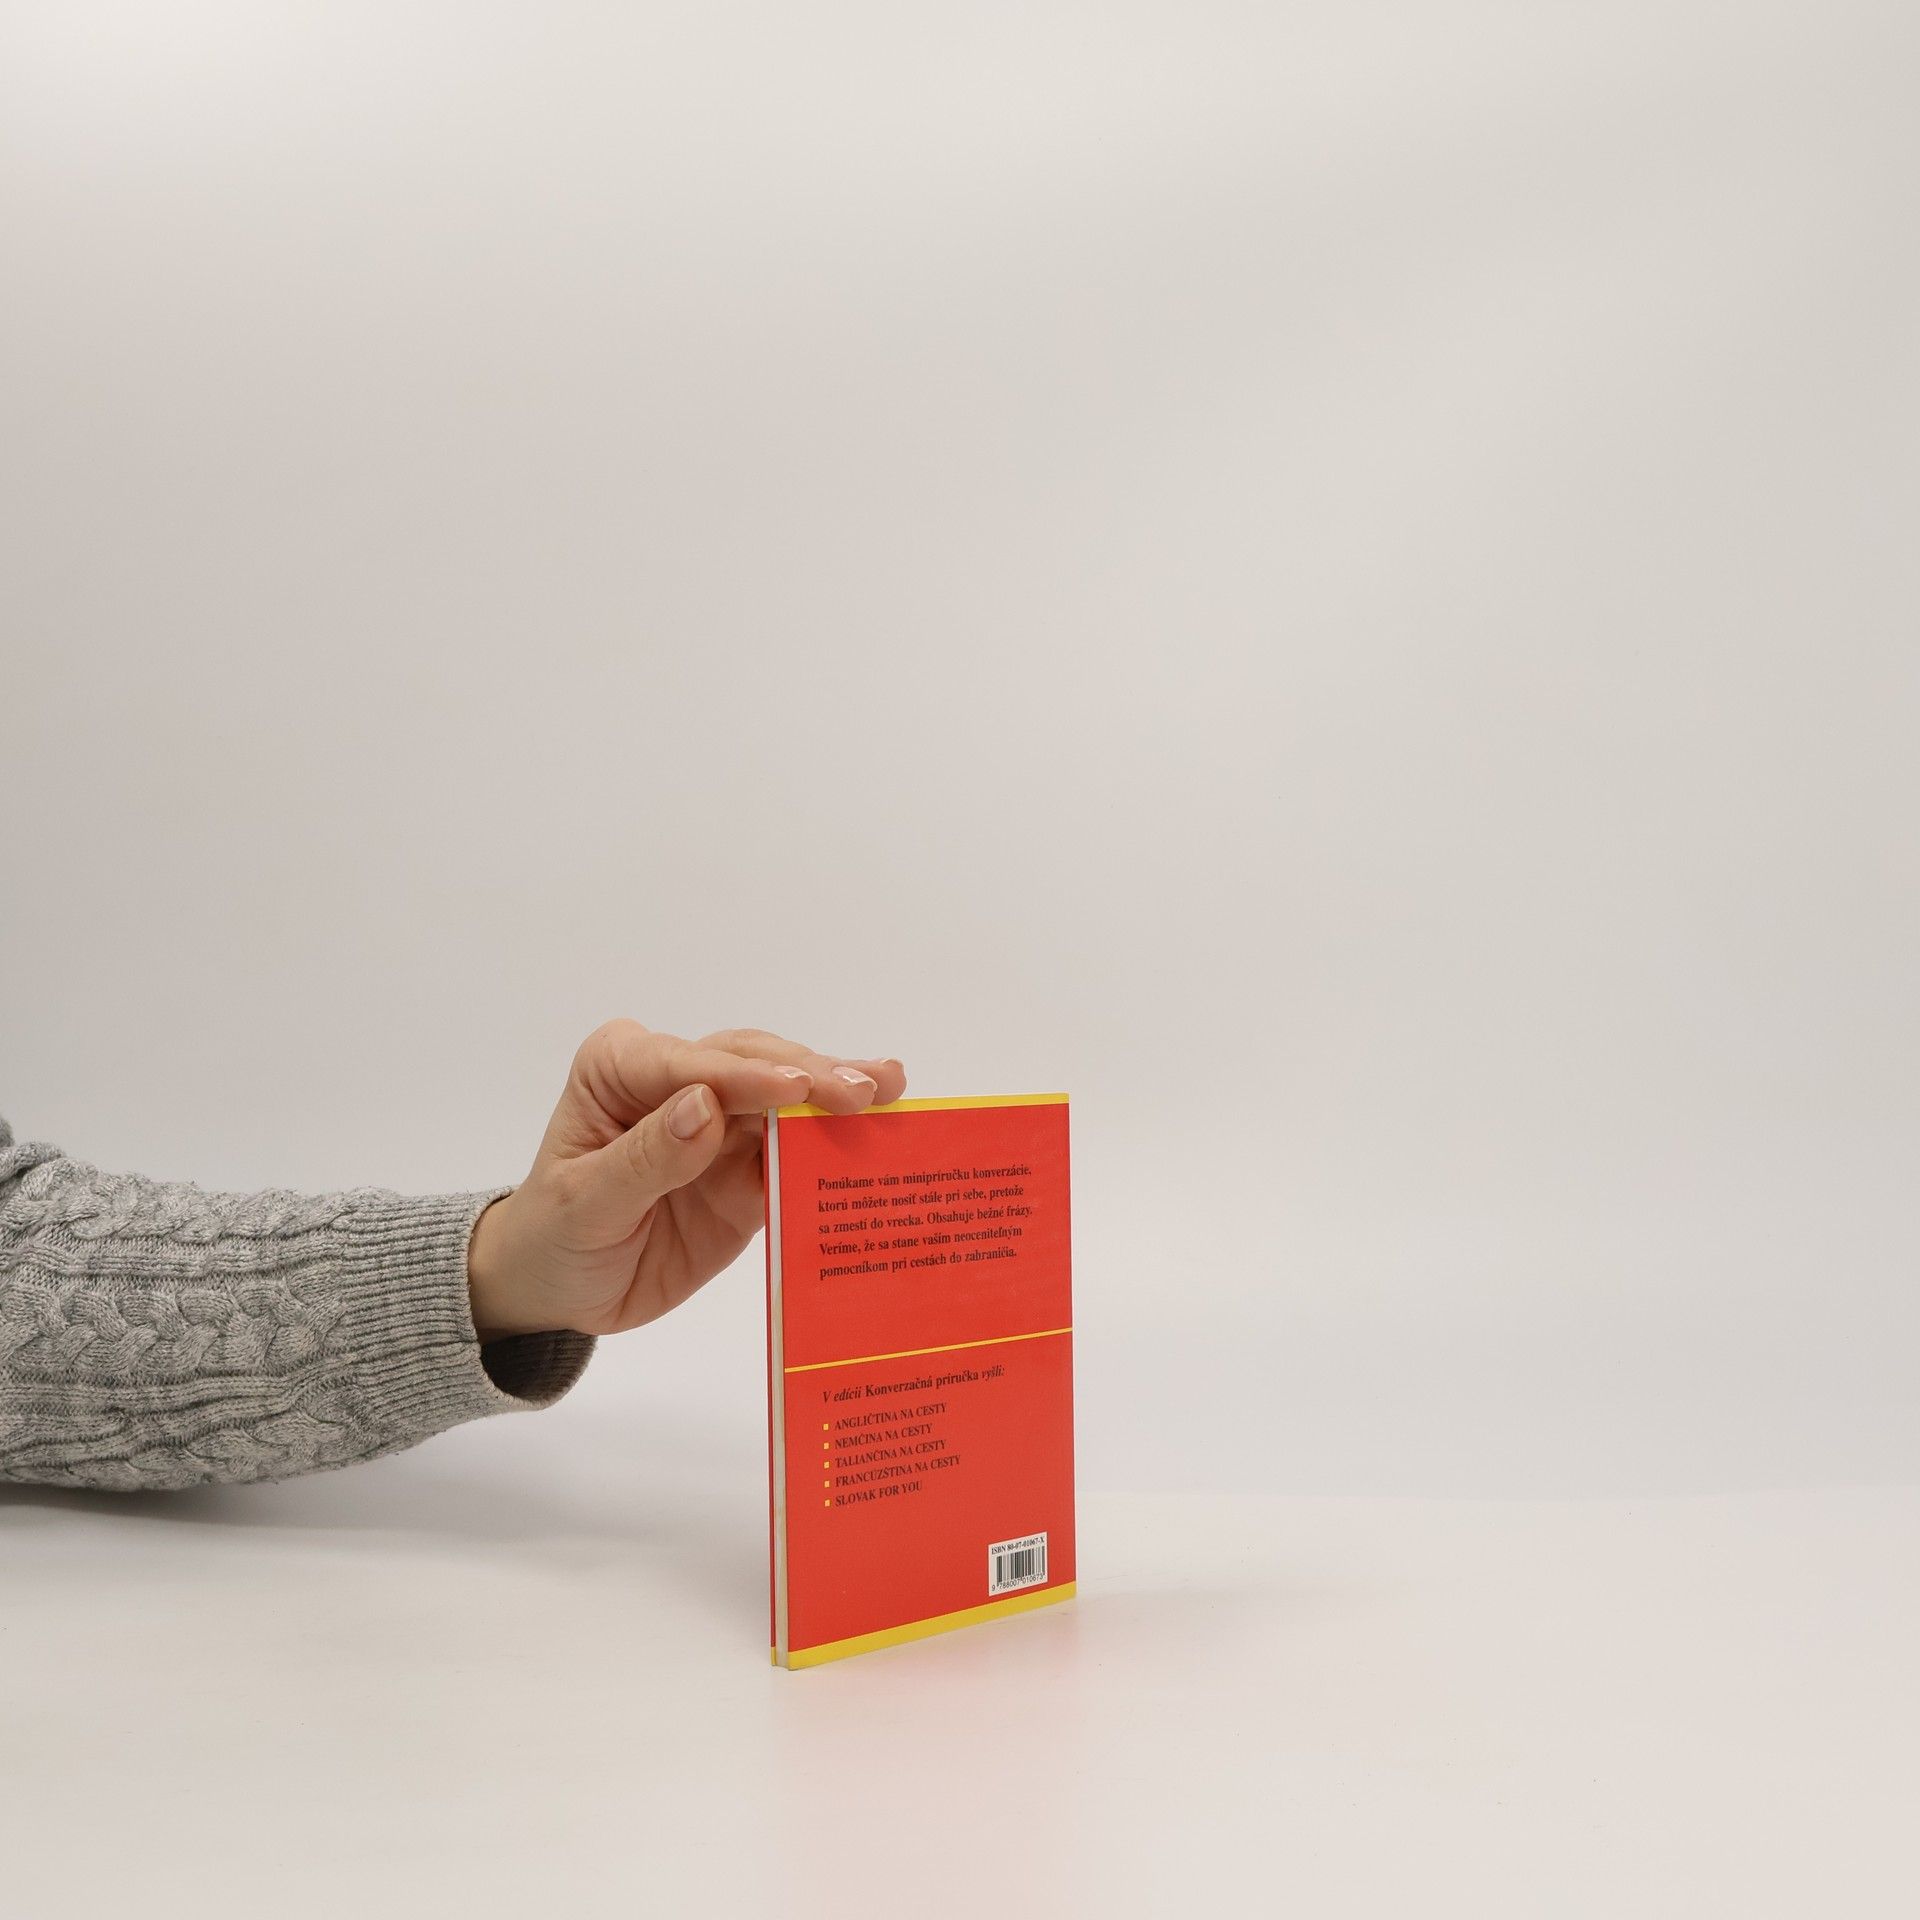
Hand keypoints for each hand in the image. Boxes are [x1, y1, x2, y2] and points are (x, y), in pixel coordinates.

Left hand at [466, 1020, 906, 1339]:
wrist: (558, 1291)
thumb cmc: (554, 1238)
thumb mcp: (585, 1204)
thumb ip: (647, 1157)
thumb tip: (705, 1105)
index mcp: (622, 1067)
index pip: (694, 1064)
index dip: (749, 1077)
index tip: (799, 1089)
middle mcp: (678, 1078)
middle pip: (754, 1065)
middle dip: (812, 1076)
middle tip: (869, 1090)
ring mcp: (720, 1122)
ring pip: (786, 1098)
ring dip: (838, 1096)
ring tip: (892, 1092)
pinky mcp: (747, 1167)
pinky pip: (795, 1154)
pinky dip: (835, 1150)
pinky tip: (882, 1141)